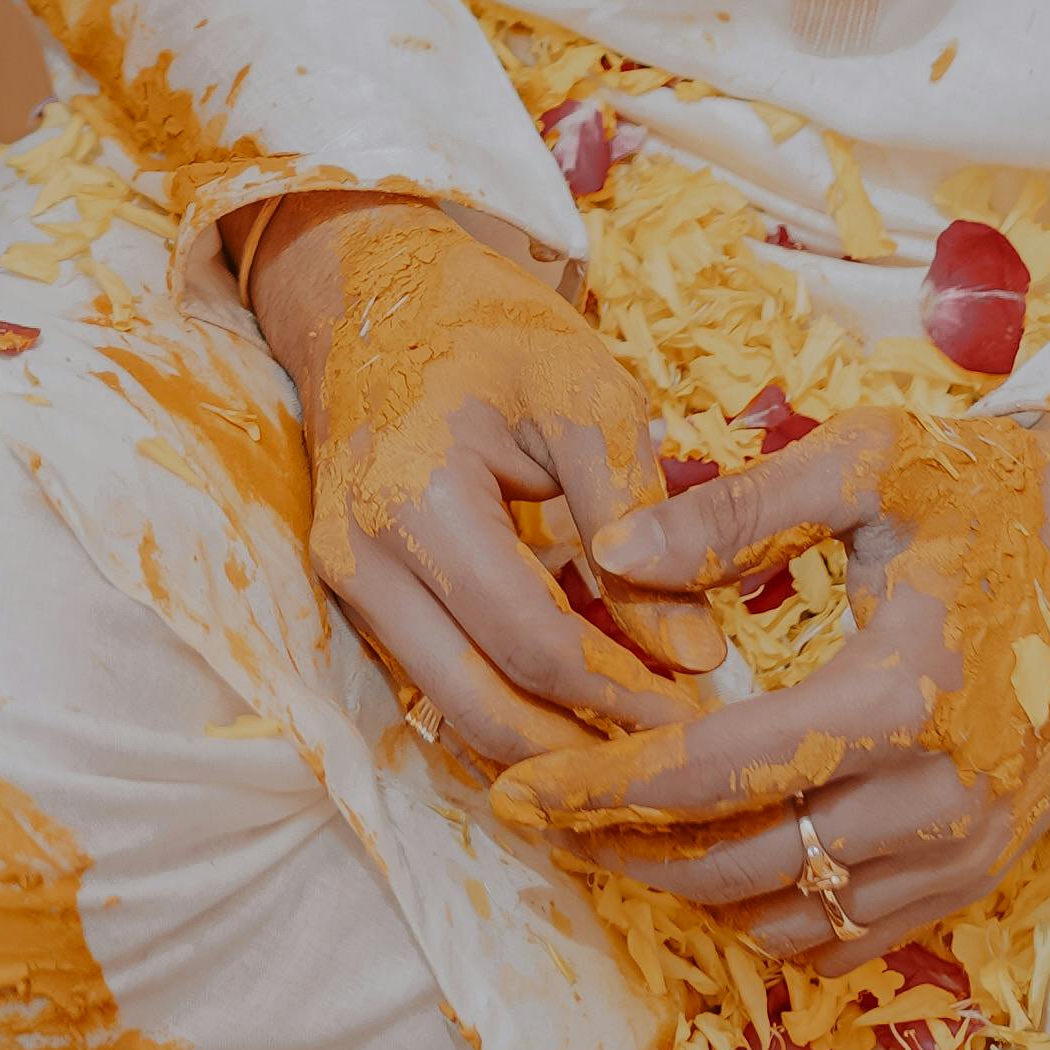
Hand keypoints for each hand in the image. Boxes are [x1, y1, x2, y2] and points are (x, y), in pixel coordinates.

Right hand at [237, 192, 721, 777]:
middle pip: (480, 709)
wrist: (369, 294)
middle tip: (677, 756)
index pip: (532, 642)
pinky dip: (506, 713)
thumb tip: (698, 653)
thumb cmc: (488, 331)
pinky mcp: (353, 598)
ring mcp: (345, 587)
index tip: (704, 713)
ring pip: (450, 715)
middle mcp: (361, 562)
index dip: (623, 692)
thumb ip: (637, 516)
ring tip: (639, 747)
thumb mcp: (583, 394)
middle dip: (585, 753)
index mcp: (417, 503)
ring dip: (546, 747)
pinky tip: (577, 716)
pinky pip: (433, 686)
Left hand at [541, 403, 1049, 940]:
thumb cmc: (1005, 495)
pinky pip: (844, 934)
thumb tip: (608, 549)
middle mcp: (936, 801)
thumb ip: (737, 510)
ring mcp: (962, 854)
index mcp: (903, 697)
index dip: (604, 786)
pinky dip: (762, 912)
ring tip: (598, 835)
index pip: (716, 773)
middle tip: (531, 811)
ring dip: (681, 887)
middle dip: (617, 847)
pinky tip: (703, 857)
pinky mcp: (977, 876)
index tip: (518, 783)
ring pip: (783, 916)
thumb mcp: (874, 466)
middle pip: (735, 863)